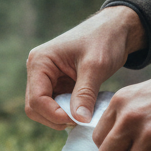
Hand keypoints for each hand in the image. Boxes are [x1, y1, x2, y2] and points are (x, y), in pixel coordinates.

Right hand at [25, 6, 145, 128]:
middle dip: (55, 118)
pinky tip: (84, 110)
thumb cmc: (104, 40)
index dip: (54, 114)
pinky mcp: (57, 84)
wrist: (115, 29)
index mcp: (40, 62)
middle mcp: (38, 70)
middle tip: (80, 120)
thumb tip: (79, 120)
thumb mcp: (95, 66)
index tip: (77, 120)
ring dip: (61, 117)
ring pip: (43, 109)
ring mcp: (46, 78)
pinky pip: (55, 106)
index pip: (36, 99)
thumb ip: (85, 93)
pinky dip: (67, 113)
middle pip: (35, 107)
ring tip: (83, 115)